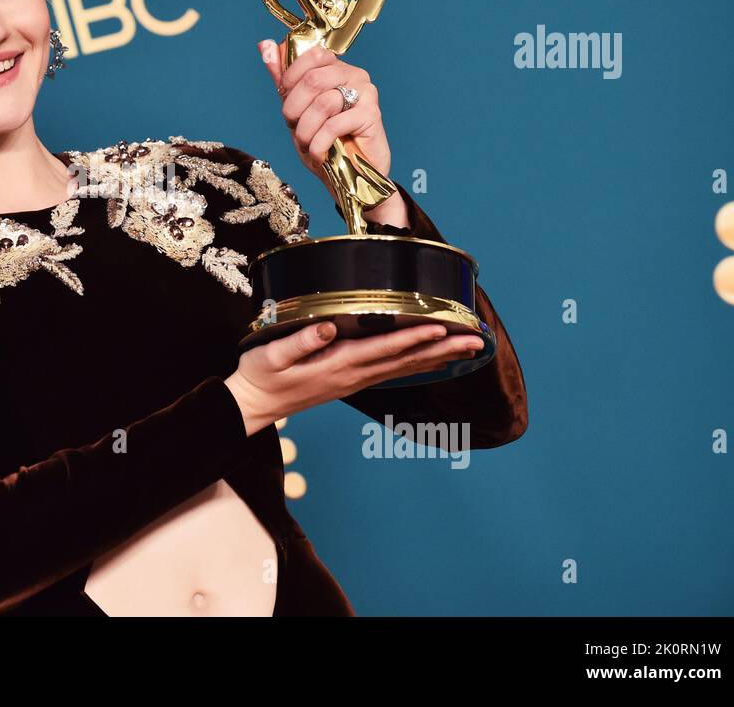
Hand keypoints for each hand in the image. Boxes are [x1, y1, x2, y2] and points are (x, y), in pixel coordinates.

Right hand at [224, 320, 484, 435]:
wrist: (254, 405)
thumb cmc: (261, 375)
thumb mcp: (271, 355)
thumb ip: (300, 342)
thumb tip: (329, 327)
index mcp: (337, 364)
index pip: (385, 349)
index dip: (415, 337)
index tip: (443, 328)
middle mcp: (354, 375)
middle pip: (407, 360)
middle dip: (444, 347)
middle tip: (478, 339)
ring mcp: (356, 380)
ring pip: (406, 367)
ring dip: (440, 356)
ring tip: (470, 347)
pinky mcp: (353, 380)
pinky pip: (395, 371)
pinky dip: (420, 363)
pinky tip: (435, 359)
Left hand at [258, 38, 391, 181]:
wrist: (349, 177)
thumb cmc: (324, 142)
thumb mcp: (297, 110)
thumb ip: (283, 80)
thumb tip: (264, 45)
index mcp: (336, 68)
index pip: (310, 56)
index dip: (290, 80)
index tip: (286, 104)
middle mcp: (354, 74)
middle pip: (313, 80)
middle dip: (293, 109)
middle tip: (294, 127)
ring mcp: (366, 93)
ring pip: (322, 103)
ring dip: (305, 131)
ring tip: (306, 144)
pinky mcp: (372, 114)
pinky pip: (334, 124)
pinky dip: (318, 144)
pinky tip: (319, 154)